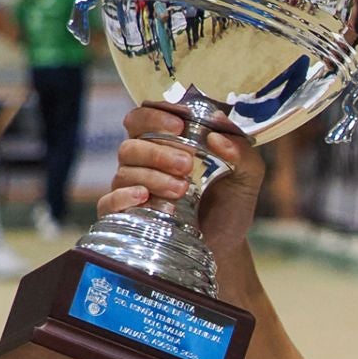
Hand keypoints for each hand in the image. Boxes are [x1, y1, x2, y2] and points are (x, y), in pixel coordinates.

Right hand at [98, 104, 263, 261]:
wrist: (227, 242)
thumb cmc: (231, 202)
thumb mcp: (247, 176)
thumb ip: (242, 153)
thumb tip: (219, 138)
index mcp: (166, 143)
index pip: (144, 118)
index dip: (154, 116)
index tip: (179, 125)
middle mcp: (144, 162)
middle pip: (132, 145)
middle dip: (158, 153)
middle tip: (187, 165)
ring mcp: (132, 187)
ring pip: (125, 172)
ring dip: (152, 177)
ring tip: (182, 190)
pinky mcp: (125, 214)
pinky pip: (110, 201)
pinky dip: (123, 197)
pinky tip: (144, 197)